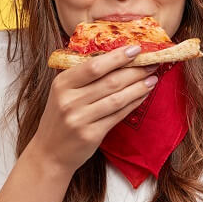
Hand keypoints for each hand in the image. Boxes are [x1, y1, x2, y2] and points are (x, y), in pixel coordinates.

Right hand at [28, 45, 159, 172]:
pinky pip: (118, 115)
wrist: (50, 152)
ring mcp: (80, 118)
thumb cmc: (60, 118)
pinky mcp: (91, 134)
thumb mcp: (63, 93)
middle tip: (152, 63)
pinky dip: (134, 103)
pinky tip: (143, 95)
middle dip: (135, 70)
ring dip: (139, 87)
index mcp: (62, 84)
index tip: (136, 48)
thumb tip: (117, 57)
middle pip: (110, 81)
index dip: (117, 57)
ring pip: (117, 98)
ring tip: (153, 78)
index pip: (94, 66)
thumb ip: (83, 77)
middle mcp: (69, 100)